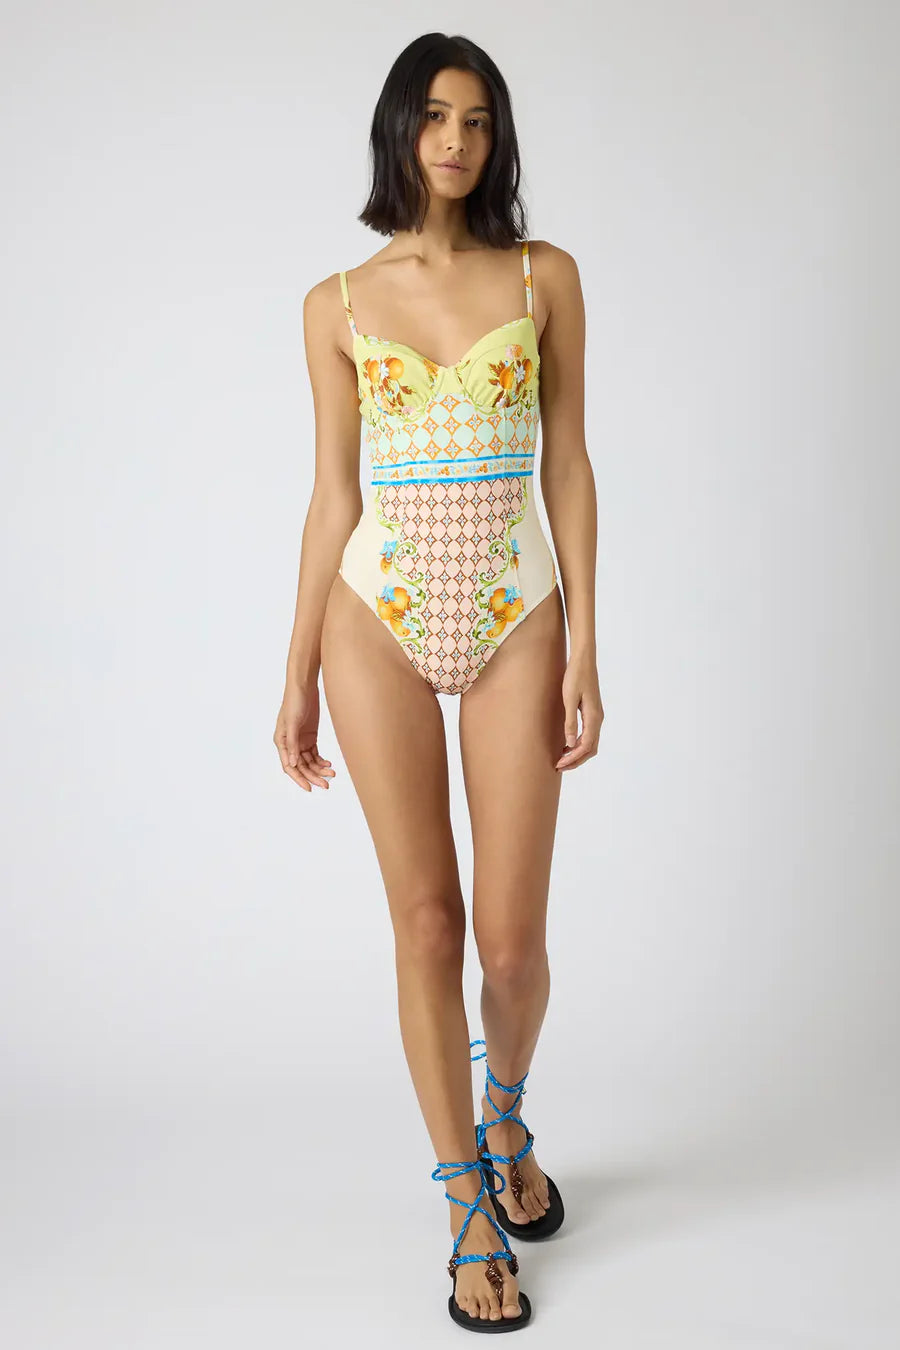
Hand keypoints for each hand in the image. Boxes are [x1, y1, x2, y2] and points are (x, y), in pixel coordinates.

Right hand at [273, 679, 335, 792]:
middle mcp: (289, 744)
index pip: (289, 766)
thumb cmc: (294, 701)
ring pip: (309, 762)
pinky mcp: (309, 736)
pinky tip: (329, 764)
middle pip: (301, 766)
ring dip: (319, 769)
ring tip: (332, 774)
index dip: (299, 778)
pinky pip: (315, 754)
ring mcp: (300, 740)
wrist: (304, 686)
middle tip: (326, 784)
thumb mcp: (292, 722)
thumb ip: (292, 743)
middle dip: (313, 776)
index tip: (310, 788)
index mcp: (281, 742)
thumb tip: (292, 763)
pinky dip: (321, 760)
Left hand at [556, 653, 602, 771]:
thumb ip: (570, 722)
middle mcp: (598, 718)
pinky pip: (589, 734)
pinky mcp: (592, 712)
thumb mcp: (569, 699)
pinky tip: (567, 744)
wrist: (583, 659)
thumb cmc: (575, 676)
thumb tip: (570, 743)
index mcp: (594, 717)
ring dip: (578, 754)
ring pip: (591, 743)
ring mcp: (597, 715)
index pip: (585, 746)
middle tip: (558, 766)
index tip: (559, 764)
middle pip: (590, 749)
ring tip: (562, 759)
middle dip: (576, 760)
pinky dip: (580, 744)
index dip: (573, 758)